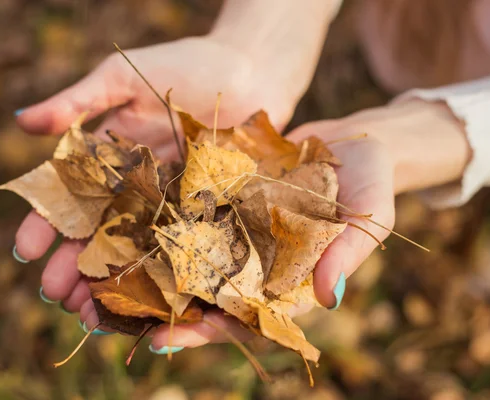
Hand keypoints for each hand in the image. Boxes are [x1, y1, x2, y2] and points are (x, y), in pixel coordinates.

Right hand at [13, 35, 299, 332]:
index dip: (45, 224)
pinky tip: (143, 303)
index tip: (26, 250)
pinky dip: (158, 277)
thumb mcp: (122, 79)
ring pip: (132, 251)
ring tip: (89, 316)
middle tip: (53, 296)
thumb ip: (76, 102)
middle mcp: (134, 189)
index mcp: (108, 161)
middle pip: (96, 235)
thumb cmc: (184, 67)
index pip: (68, 198)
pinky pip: (176, 249)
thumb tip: (21, 121)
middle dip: (72, 268)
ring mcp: (168, 205)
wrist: (248, 72)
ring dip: (108, 284)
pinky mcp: (203, 213)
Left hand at [149, 99, 469, 348]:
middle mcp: (259, 261)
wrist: (353, 142)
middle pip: (214, 296)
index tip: (178, 338)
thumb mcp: (370, 217)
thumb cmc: (371, 184)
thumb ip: (348, 253)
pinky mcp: (229, 200)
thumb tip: (328, 298)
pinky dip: (168, 225)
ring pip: (196, 260)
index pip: (252, 316)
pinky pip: (196, 216)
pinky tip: (133, 227)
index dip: (218, 330)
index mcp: (291, 279)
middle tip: (133, 326)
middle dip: (177, 313)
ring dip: (160, 273)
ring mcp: (241, 231)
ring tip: (118, 284)